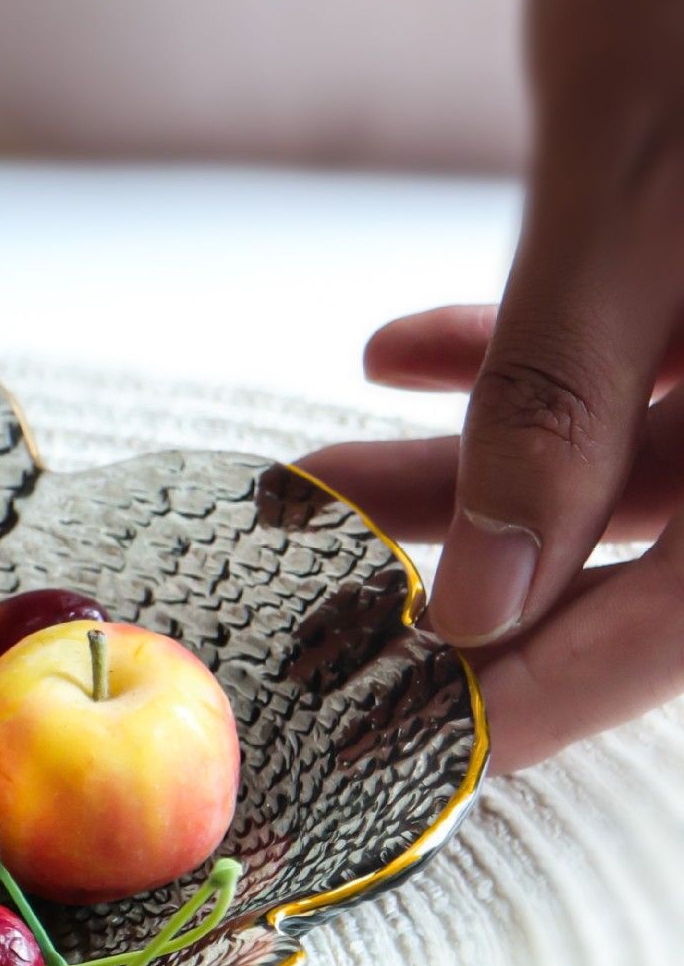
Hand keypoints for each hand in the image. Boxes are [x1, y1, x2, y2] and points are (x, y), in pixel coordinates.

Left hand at [305, 0, 683, 772]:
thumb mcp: (635, 206)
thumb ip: (561, 411)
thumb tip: (488, 610)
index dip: (557, 703)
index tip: (427, 758)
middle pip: (651, 543)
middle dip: (476, 578)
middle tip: (324, 608)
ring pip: (624, 449)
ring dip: (466, 468)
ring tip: (315, 479)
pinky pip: (629, 350)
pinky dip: (512, 357)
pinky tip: (394, 350)